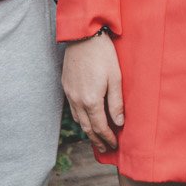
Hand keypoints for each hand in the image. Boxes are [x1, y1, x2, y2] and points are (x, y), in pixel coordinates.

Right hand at [62, 31, 123, 152]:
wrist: (83, 36)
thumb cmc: (103, 55)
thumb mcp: (116, 78)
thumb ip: (116, 103)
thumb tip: (119, 123)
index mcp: (91, 100)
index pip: (100, 127)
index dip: (107, 138)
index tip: (114, 145)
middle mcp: (77, 100)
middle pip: (87, 127)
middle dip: (97, 140)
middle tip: (104, 149)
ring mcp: (69, 93)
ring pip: (78, 119)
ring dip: (88, 130)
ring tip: (96, 138)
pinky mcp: (65, 86)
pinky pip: (72, 109)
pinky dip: (80, 118)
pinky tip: (85, 118)